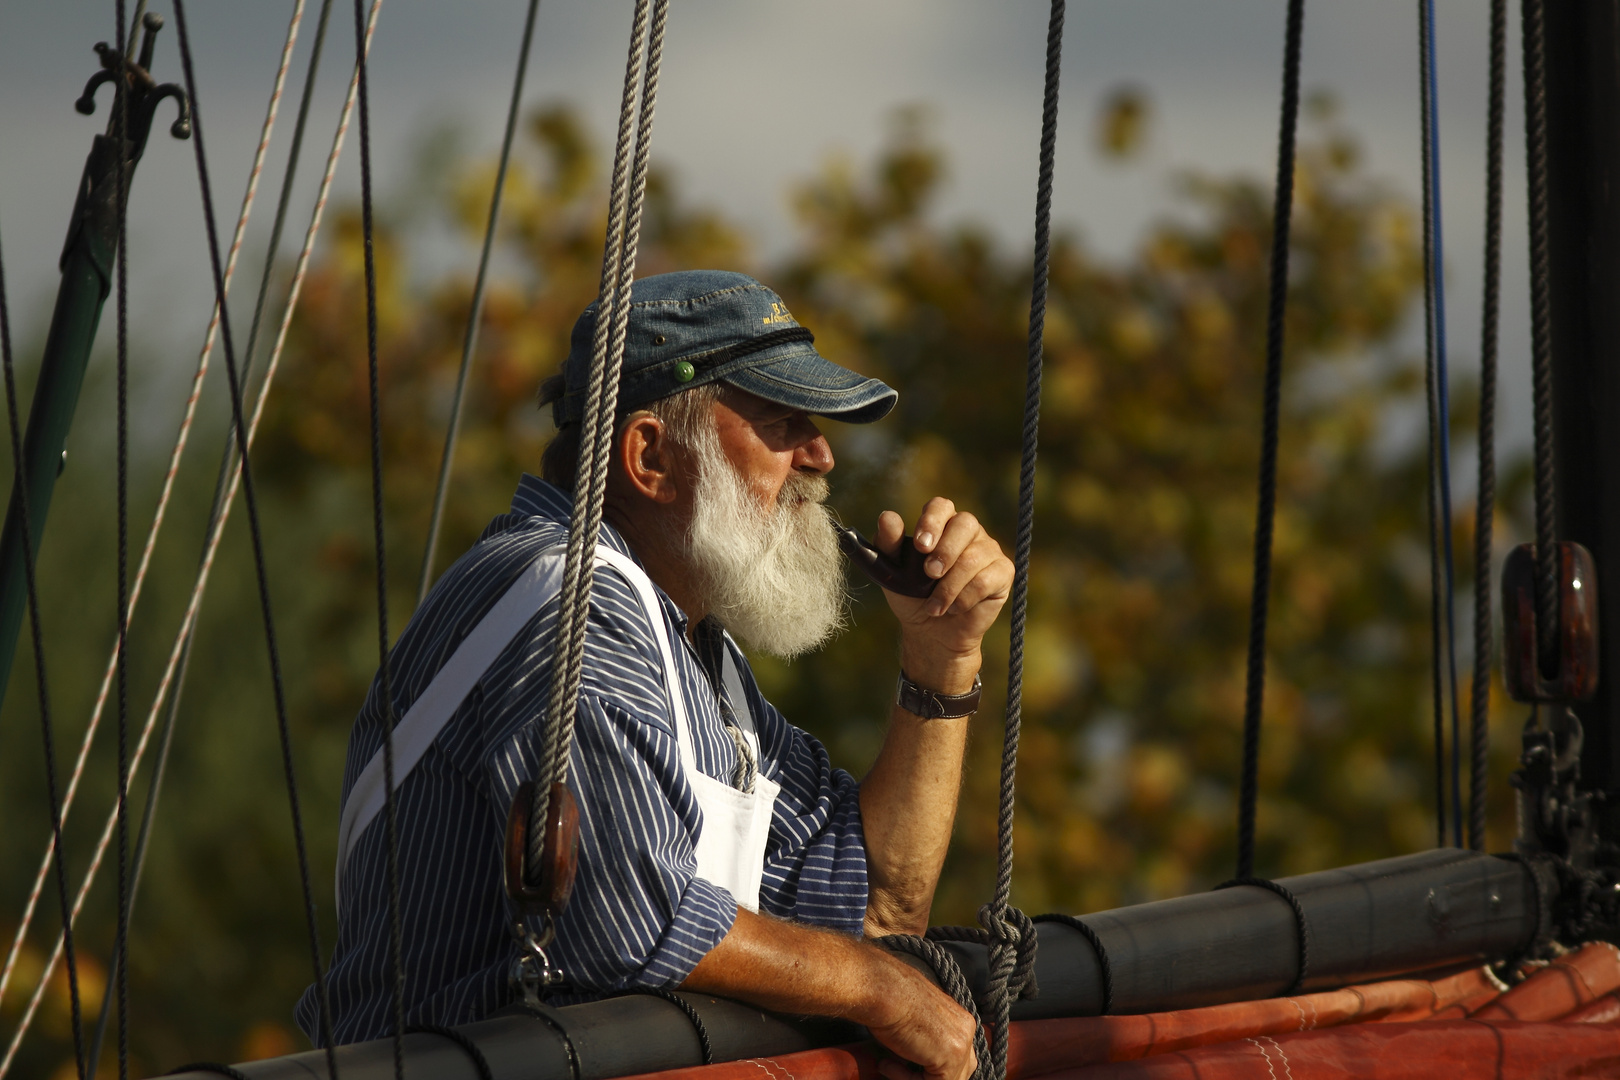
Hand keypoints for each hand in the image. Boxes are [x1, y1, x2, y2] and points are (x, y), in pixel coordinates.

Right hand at [865, 958, 978, 1079]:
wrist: (883, 990)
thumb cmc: (890, 999)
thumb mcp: (916, 1021)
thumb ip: (928, 1041)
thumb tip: (919, 1062)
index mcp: (961, 1020)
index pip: (957, 1058)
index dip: (930, 1068)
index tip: (904, 1066)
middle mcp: (967, 1030)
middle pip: (959, 1071)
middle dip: (928, 1076)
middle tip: (899, 1071)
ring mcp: (962, 1043)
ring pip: (948, 1079)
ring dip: (915, 1079)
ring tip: (888, 1066)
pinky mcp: (951, 1055)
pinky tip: (888, 1066)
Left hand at [875, 498, 1012, 694]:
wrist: (931, 631)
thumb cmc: (911, 595)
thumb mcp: (893, 571)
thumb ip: (888, 543)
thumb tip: (887, 517)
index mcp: (941, 523)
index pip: (941, 506)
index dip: (932, 521)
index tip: (920, 546)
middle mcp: (968, 531)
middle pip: (965, 524)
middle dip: (945, 551)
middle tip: (929, 574)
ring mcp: (988, 550)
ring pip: (974, 558)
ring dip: (950, 586)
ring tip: (934, 606)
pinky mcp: (1003, 572)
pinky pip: (987, 579)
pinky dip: (965, 598)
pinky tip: (954, 609)